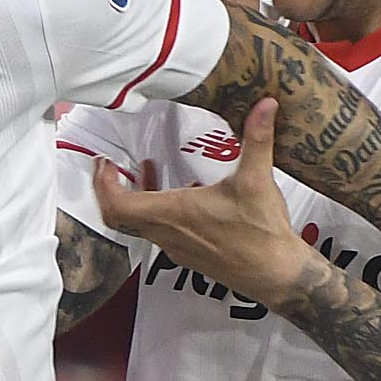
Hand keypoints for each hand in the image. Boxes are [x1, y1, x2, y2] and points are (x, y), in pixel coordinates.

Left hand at [91, 99, 312, 305]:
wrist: (276, 275)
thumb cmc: (262, 235)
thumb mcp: (257, 181)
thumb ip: (257, 139)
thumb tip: (265, 105)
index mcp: (174, 214)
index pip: (118, 205)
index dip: (103, 184)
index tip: (104, 163)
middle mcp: (168, 234)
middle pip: (120, 215)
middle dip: (112, 188)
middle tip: (112, 166)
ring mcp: (176, 247)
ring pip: (140, 223)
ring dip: (137, 197)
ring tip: (146, 170)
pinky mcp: (189, 254)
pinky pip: (159, 231)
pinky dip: (157, 209)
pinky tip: (182, 194)